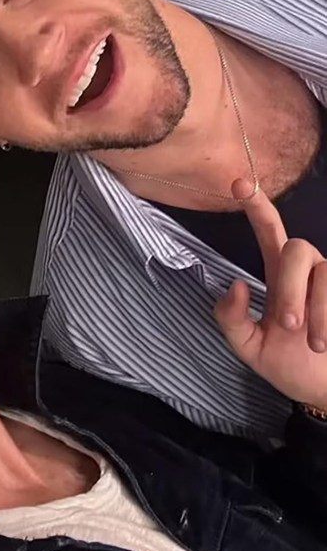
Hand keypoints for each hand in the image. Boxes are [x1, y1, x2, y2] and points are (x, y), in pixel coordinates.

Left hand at [215, 179, 326, 408]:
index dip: (256, 206)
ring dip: (316, 309)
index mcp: (279, 277)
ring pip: (324, 269)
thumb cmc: (292, 367)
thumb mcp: (251, 349)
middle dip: (291, 287)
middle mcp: (307, 272)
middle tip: (289, 326)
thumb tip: (235, 285)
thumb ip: (232, 320)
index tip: (239, 183)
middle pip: (298, 247)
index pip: (268, 232)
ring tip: (316, 343)